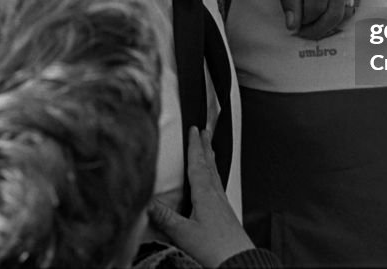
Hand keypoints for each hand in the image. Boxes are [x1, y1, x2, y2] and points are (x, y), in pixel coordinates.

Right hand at [149, 127, 253, 267]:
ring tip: (209, 150)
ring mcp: (223, 204)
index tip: (194, 130)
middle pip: (209, 165)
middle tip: (205, 131)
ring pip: (215, 175)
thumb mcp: (183, 233)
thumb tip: (148, 202)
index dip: (195, 146)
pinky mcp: (226, 214)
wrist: (239, 261)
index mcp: (205, 195)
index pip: (198, 164)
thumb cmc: (215, 248)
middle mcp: (216, 196)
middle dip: (205, 147)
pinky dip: (214, 177)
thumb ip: (165, 217)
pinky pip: (218, 186)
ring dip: (211, 160)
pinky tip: (212, 184)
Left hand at [275, 0, 361, 38]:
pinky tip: (327, 12)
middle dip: (319, 29)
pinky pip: (355, 0)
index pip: (316, 8)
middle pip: (335, 13)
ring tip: (315, 25)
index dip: (305, 23)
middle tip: (304, 33)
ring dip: (332, 24)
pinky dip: (343, 12)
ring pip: (348, 10)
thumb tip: (293, 26)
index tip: (293, 28)